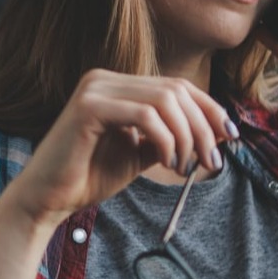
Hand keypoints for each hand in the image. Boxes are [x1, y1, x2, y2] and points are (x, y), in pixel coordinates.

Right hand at [3, 69, 235, 227]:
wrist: (48, 199)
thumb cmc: (91, 176)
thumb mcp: (144, 153)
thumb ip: (175, 138)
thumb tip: (219, 132)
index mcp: (119, 86)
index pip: (178, 87)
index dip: (210, 109)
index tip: (230, 136)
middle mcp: (106, 79)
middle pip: (177, 91)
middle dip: (203, 126)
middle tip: (212, 160)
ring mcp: (95, 89)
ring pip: (165, 101)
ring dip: (186, 136)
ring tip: (184, 167)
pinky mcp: (88, 107)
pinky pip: (145, 115)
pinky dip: (166, 140)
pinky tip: (166, 163)